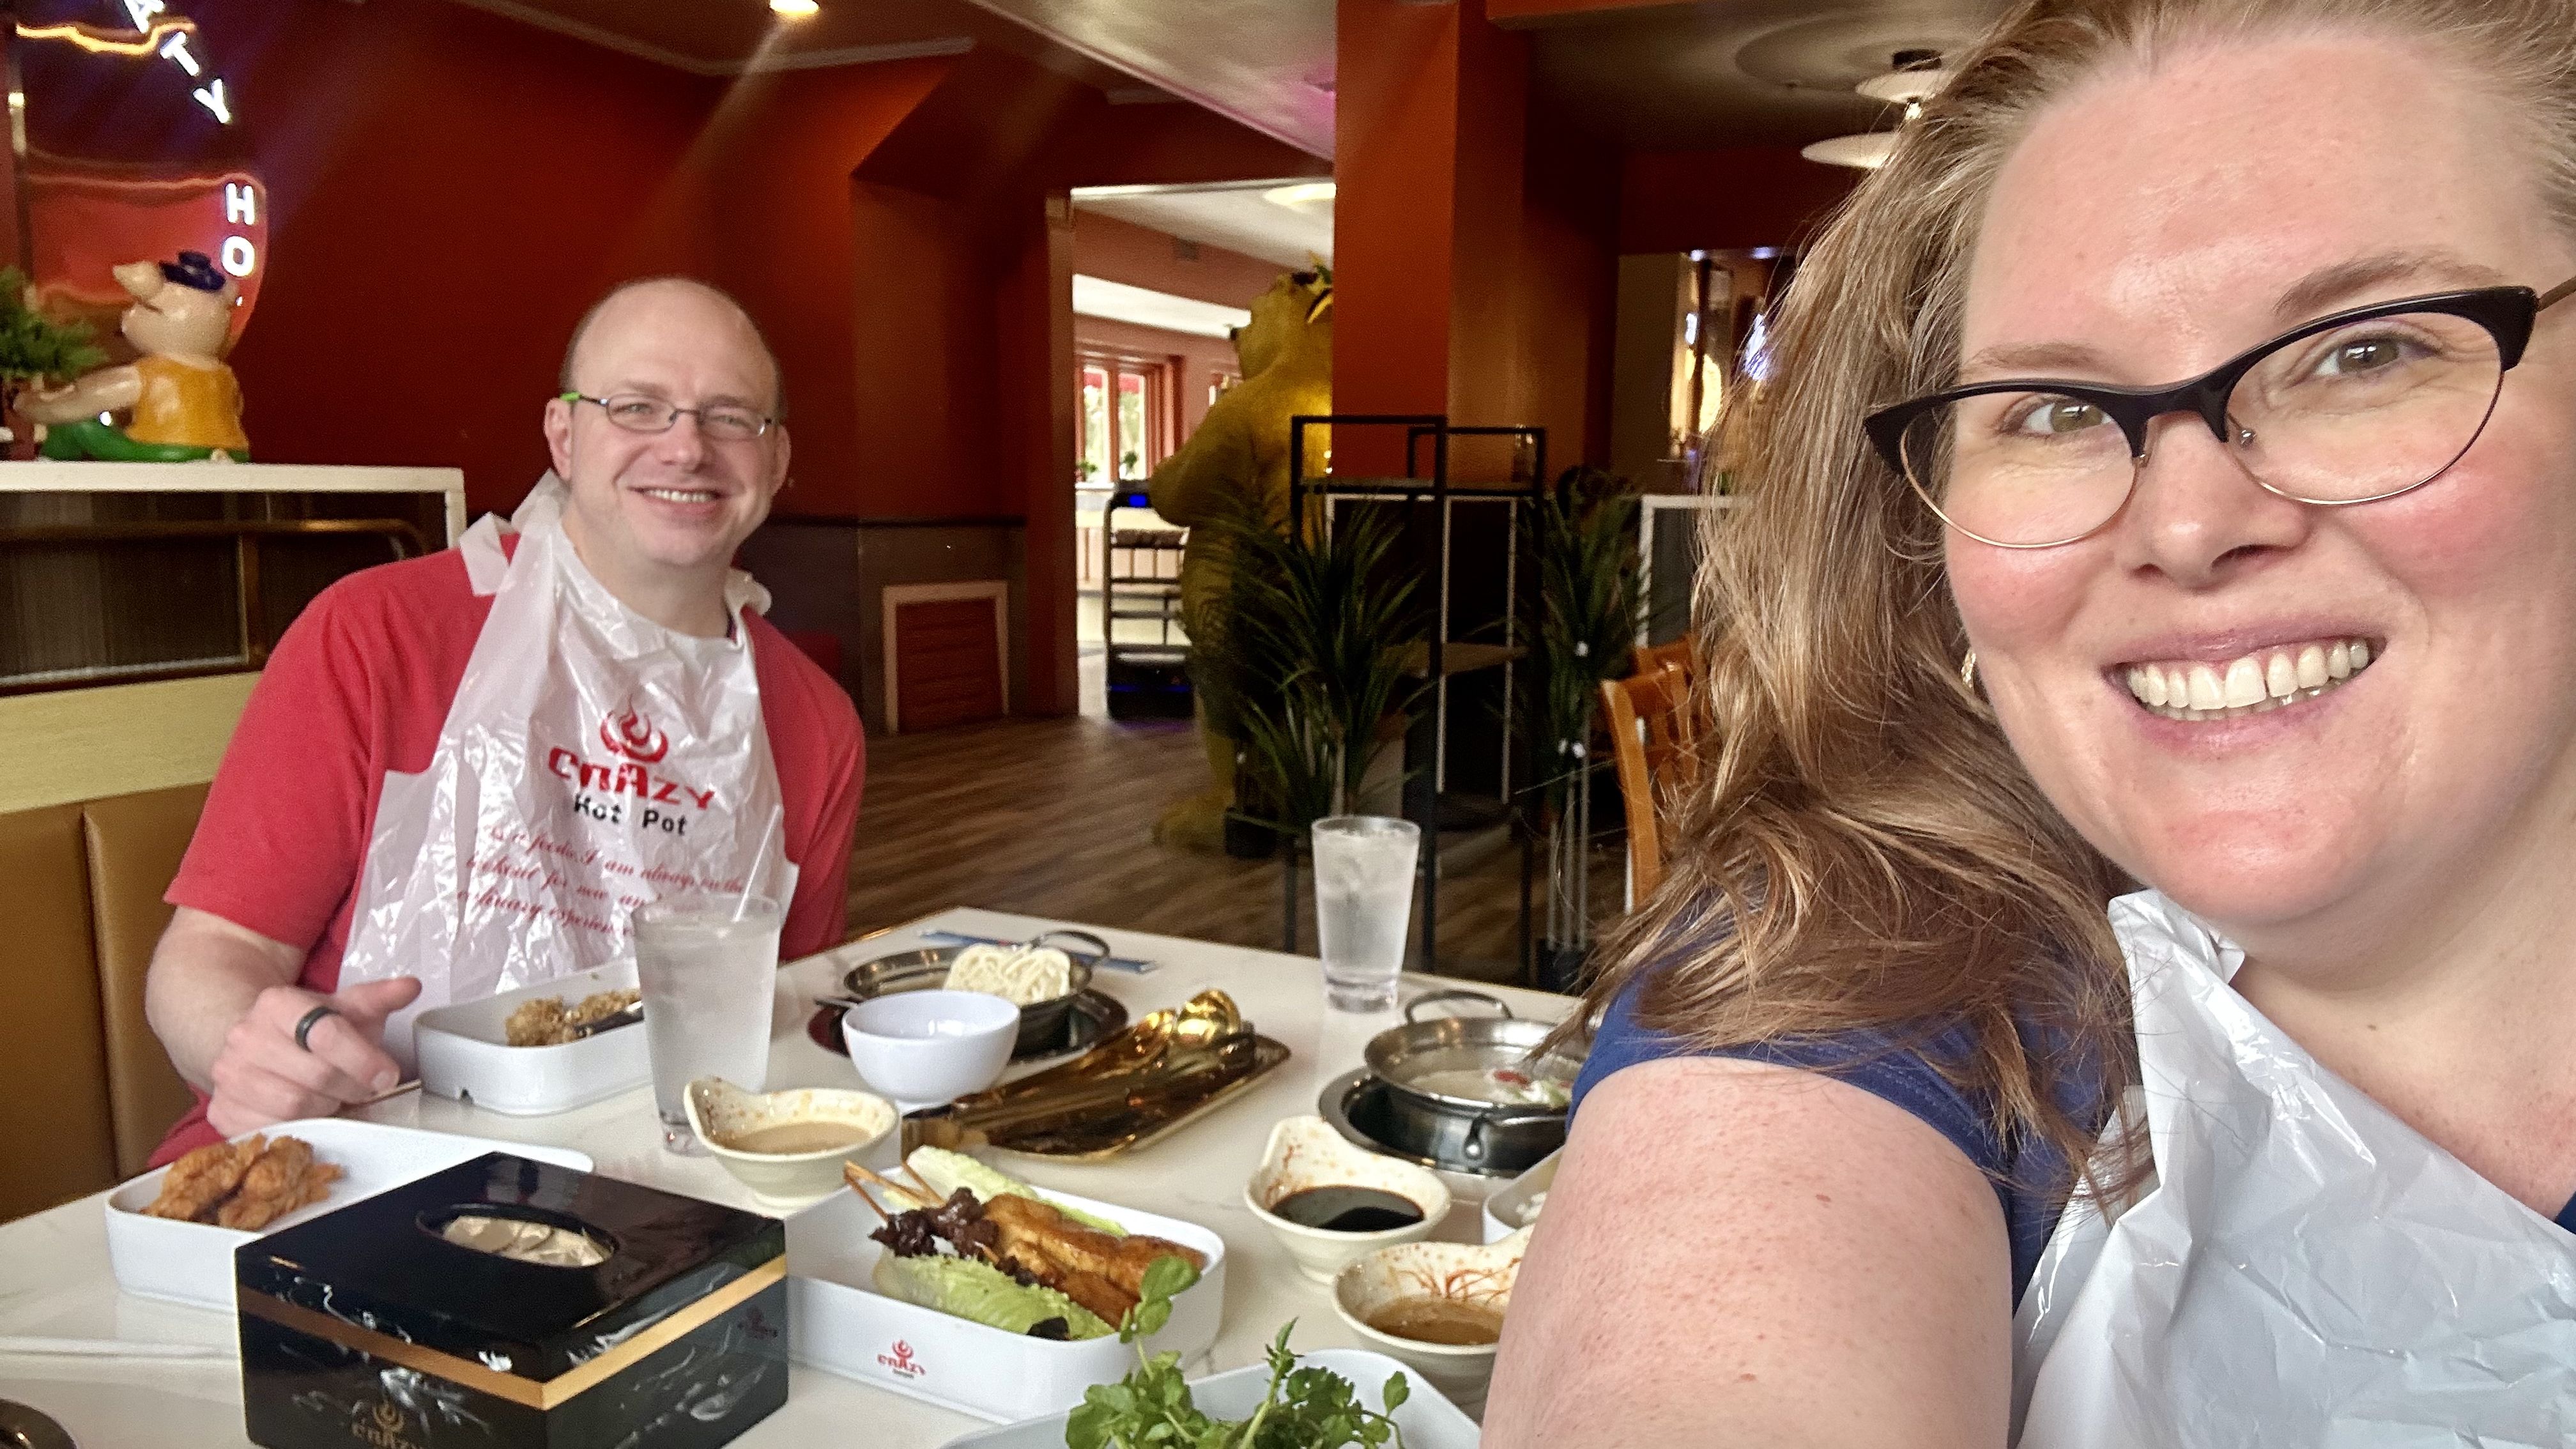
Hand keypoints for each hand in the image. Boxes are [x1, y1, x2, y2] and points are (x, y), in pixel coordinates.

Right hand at [205, 977, 421, 1136]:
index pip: (327, 1034)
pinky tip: (310, 1112)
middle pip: (315, 1075)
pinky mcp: (223, 1110)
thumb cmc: (310, 1029)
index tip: (387, 1075)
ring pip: (294, 1105)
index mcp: (277, 1003)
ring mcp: (229, 1074)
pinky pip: (272, 1129)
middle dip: (351, 1087)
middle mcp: (245, 1036)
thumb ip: (378, 998)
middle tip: (363, 1088)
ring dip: (327, 1107)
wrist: (259, 1044)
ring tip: (335, 1097)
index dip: (364, 1059)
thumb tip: (409, 987)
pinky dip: (300, 1126)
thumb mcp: (345, 1008)